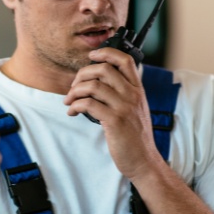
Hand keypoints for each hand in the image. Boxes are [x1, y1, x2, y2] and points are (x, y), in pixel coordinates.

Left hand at [63, 47, 161, 180]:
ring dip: (74, 91)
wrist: (144, 161)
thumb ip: (124, 94)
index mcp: (138, 90)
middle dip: (82, 74)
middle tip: (74, 86)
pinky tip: (72, 112)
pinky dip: (75, 105)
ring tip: (69, 101)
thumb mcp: (136, 110)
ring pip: (93, 85)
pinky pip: (88, 104)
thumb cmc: (136, 137)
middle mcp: (133, 95)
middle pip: (104, 69)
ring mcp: (124, 107)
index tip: (92, 56)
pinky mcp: (115, 121)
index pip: (125, 60)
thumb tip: (99, 82)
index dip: (106, 53)